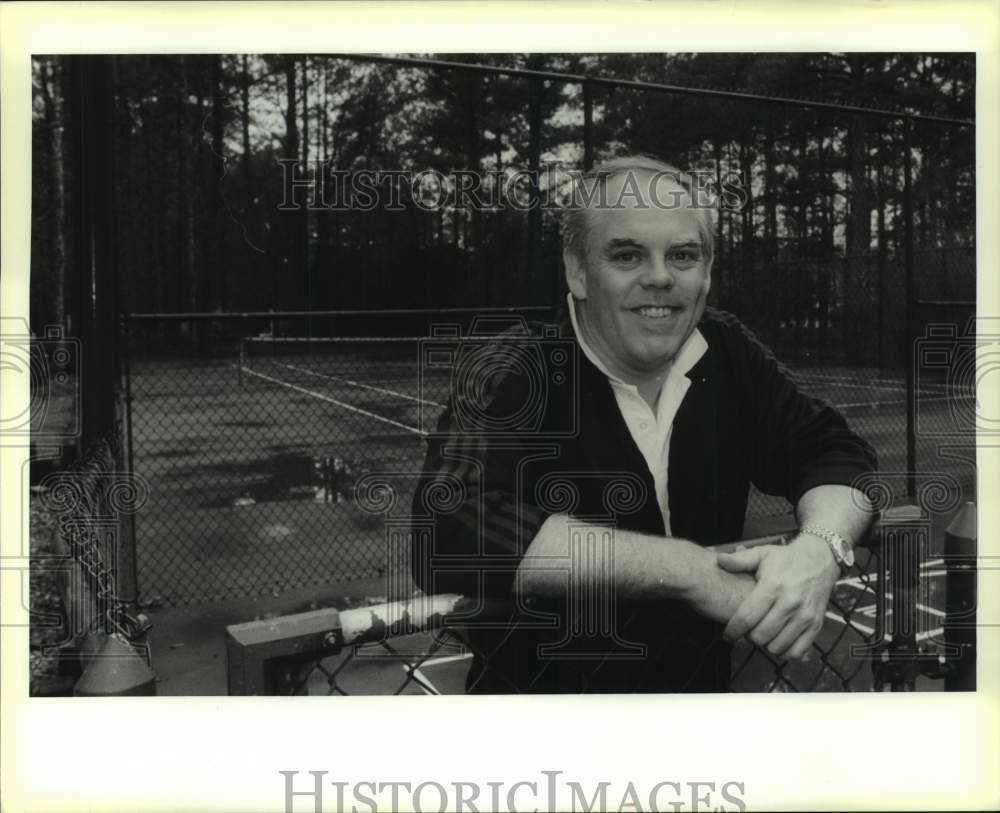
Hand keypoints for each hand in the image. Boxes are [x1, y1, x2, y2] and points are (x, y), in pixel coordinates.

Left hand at [716, 535, 839, 659]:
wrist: (820, 560)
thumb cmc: (785, 558)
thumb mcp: (762, 553)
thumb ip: (739, 560)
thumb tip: (719, 560)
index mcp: (773, 586)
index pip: (747, 617)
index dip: (733, 631)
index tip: (727, 636)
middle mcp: (790, 603)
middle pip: (761, 636)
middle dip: (748, 637)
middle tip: (747, 630)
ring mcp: (805, 616)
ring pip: (777, 646)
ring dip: (766, 644)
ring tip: (762, 633)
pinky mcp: (816, 625)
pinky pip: (797, 651)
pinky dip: (784, 651)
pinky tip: (778, 640)